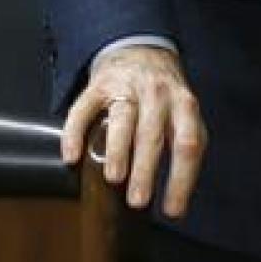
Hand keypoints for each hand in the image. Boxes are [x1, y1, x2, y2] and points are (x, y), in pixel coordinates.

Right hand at [62, 45, 207, 218]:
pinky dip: (76, 132)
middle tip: (138, 200)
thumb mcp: (183, 114)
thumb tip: (176, 197)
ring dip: (118, 150)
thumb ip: (182, 144)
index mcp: (185, 106)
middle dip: (146, 168)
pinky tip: (72, 156)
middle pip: (154, 133)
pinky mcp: (99, 86)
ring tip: (114, 177)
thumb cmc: (165, 97)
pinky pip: (84, 108)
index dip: (182, 178)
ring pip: (123, 119)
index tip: (173, 210)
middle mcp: (159, 94)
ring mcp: (128, 88)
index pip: (188, 144)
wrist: (141, 51)